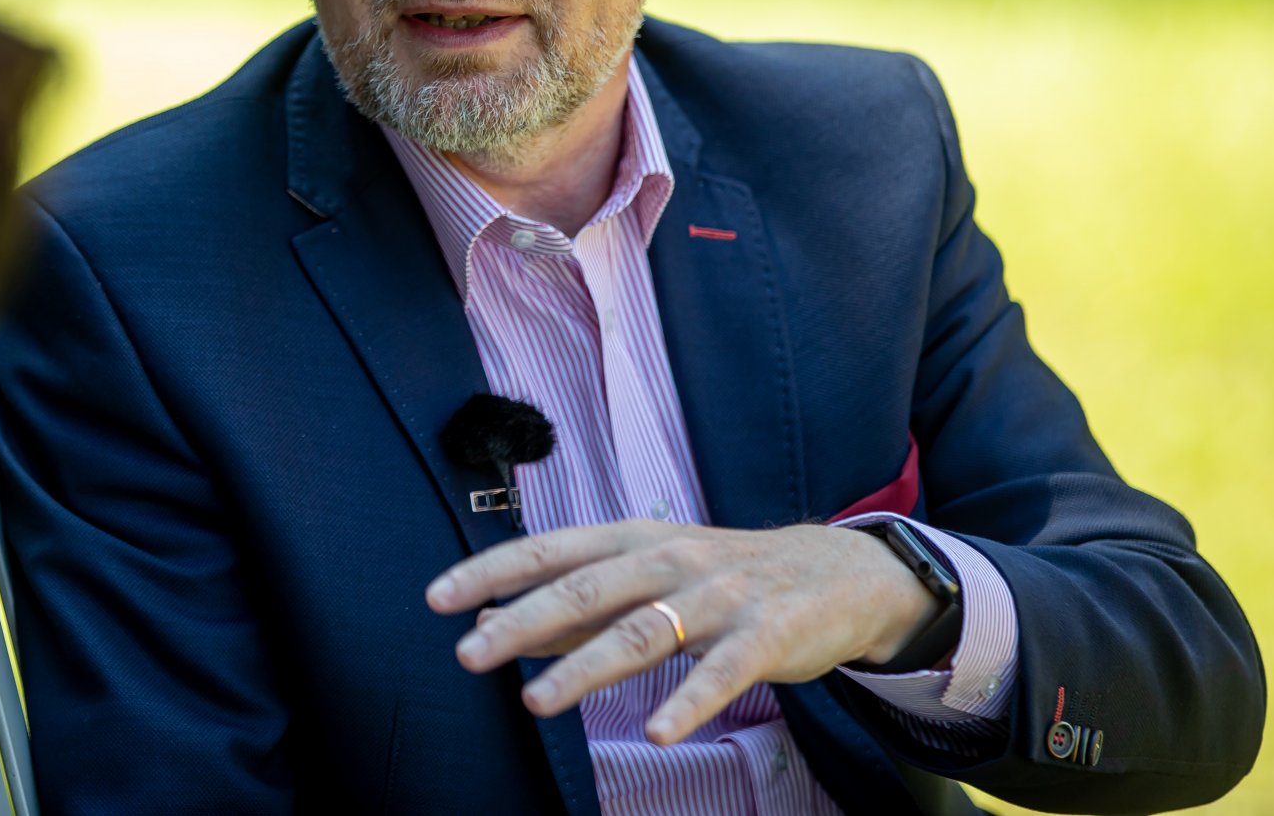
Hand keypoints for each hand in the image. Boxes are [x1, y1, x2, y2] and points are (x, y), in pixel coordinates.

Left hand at [425, 520, 940, 743]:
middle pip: (584, 589)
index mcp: (633, 540)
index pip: (549, 551)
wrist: (836, 572)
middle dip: (521, 622)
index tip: (437, 597)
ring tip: (535, 701)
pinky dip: (687, 704)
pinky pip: (721, 673)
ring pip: (641, 632)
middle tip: (468, 653)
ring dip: (583, 668)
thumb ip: (582, 604)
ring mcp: (718, 596)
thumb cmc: (724, 576)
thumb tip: (504, 625)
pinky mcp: (765, 635)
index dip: (491, 572)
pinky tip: (655, 734)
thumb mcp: (650, 574)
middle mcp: (669, 560)